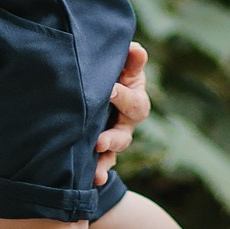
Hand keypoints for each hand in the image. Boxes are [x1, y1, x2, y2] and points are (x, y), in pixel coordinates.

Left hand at [95, 44, 148, 184]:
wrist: (101, 88)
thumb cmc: (115, 74)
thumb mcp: (123, 67)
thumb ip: (130, 60)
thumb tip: (135, 48)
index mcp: (135, 100)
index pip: (132, 101)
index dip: (122, 97)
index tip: (109, 91)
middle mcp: (127, 123)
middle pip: (124, 134)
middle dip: (113, 138)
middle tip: (100, 141)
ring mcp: (115, 138)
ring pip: (113, 152)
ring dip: (105, 160)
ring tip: (96, 170)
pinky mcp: (102, 150)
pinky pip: (103, 164)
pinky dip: (100, 173)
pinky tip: (94, 180)